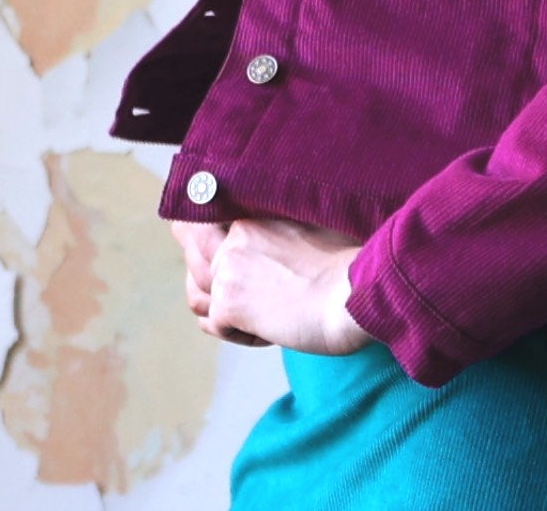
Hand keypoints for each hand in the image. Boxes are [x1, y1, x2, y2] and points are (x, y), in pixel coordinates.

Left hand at [170, 218, 371, 354]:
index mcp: (253, 213)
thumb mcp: (308, 228)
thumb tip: (253, 242)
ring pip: (199, 293)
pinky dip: (241, 334)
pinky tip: (270, 332)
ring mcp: (227, 270)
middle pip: (193, 254)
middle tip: (234, 291)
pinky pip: (217, 325)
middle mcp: (234, 236)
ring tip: (258, 313)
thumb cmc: (346, 264)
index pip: (203, 219)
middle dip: (202, 275)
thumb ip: (273, 231)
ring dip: (220, 307)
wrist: (353, 293)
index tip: (193, 237)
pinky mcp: (228, 304)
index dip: (195, 232)